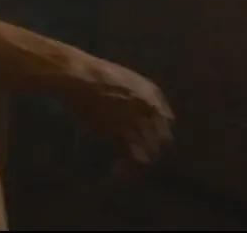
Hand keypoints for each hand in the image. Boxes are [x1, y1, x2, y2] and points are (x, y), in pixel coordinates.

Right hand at [59, 55, 173, 173]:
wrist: (79, 76)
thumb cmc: (92, 74)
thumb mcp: (124, 80)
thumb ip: (135, 98)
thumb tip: (133, 112)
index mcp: (153, 94)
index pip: (166, 121)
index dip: (157, 133)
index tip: (145, 140)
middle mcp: (151, 110)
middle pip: (161, 139)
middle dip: (150, 150)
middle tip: (134, 158)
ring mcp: (138, 122)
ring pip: (150, 152)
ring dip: (139, 164)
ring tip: (125, 170)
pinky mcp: (122, 134)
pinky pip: (134, 158)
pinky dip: (128, 169)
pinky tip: (118, 172)